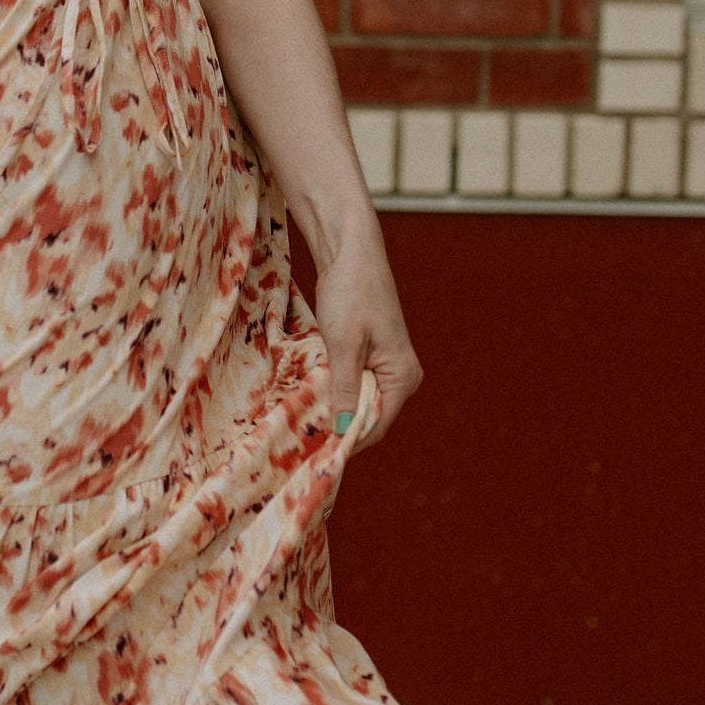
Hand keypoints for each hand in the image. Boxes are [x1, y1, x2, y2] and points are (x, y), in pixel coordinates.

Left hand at [314, 230, 421, 459]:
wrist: (351, 253)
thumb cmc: (351, 293)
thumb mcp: (344, 344)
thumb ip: (345, 389)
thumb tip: (344, 430)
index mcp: (403, 377)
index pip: (375, 425)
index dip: (346, 439)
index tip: (314, 452)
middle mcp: (402, 377)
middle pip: (368, 416)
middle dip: (338, 424)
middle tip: (302, 432)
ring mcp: (388, 367)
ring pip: (358, 402)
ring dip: (334, 407)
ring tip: (305, 413)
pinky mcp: (372, 357)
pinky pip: (354, 385)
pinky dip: (334, 389)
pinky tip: (313, 391)